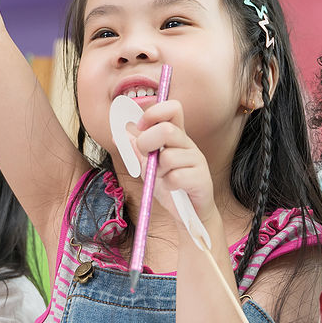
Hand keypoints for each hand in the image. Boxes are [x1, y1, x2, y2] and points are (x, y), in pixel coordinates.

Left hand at [128, 100, 218, 232]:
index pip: (172, 108)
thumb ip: (135, 150)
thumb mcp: (148, 166)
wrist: (190, 214)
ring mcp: (197, 160)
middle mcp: (188, 144)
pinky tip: (173, 189)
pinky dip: (168, 185)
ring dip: (158, 172)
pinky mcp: (202, 179)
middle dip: (147, 143)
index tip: (140, 128)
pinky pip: (176, 178)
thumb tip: (119, 134)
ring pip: (169, 157)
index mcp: (177, 135)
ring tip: (163, 179)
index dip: (153, 113)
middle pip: (167, 130)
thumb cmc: (170, 186)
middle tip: (145, 157)